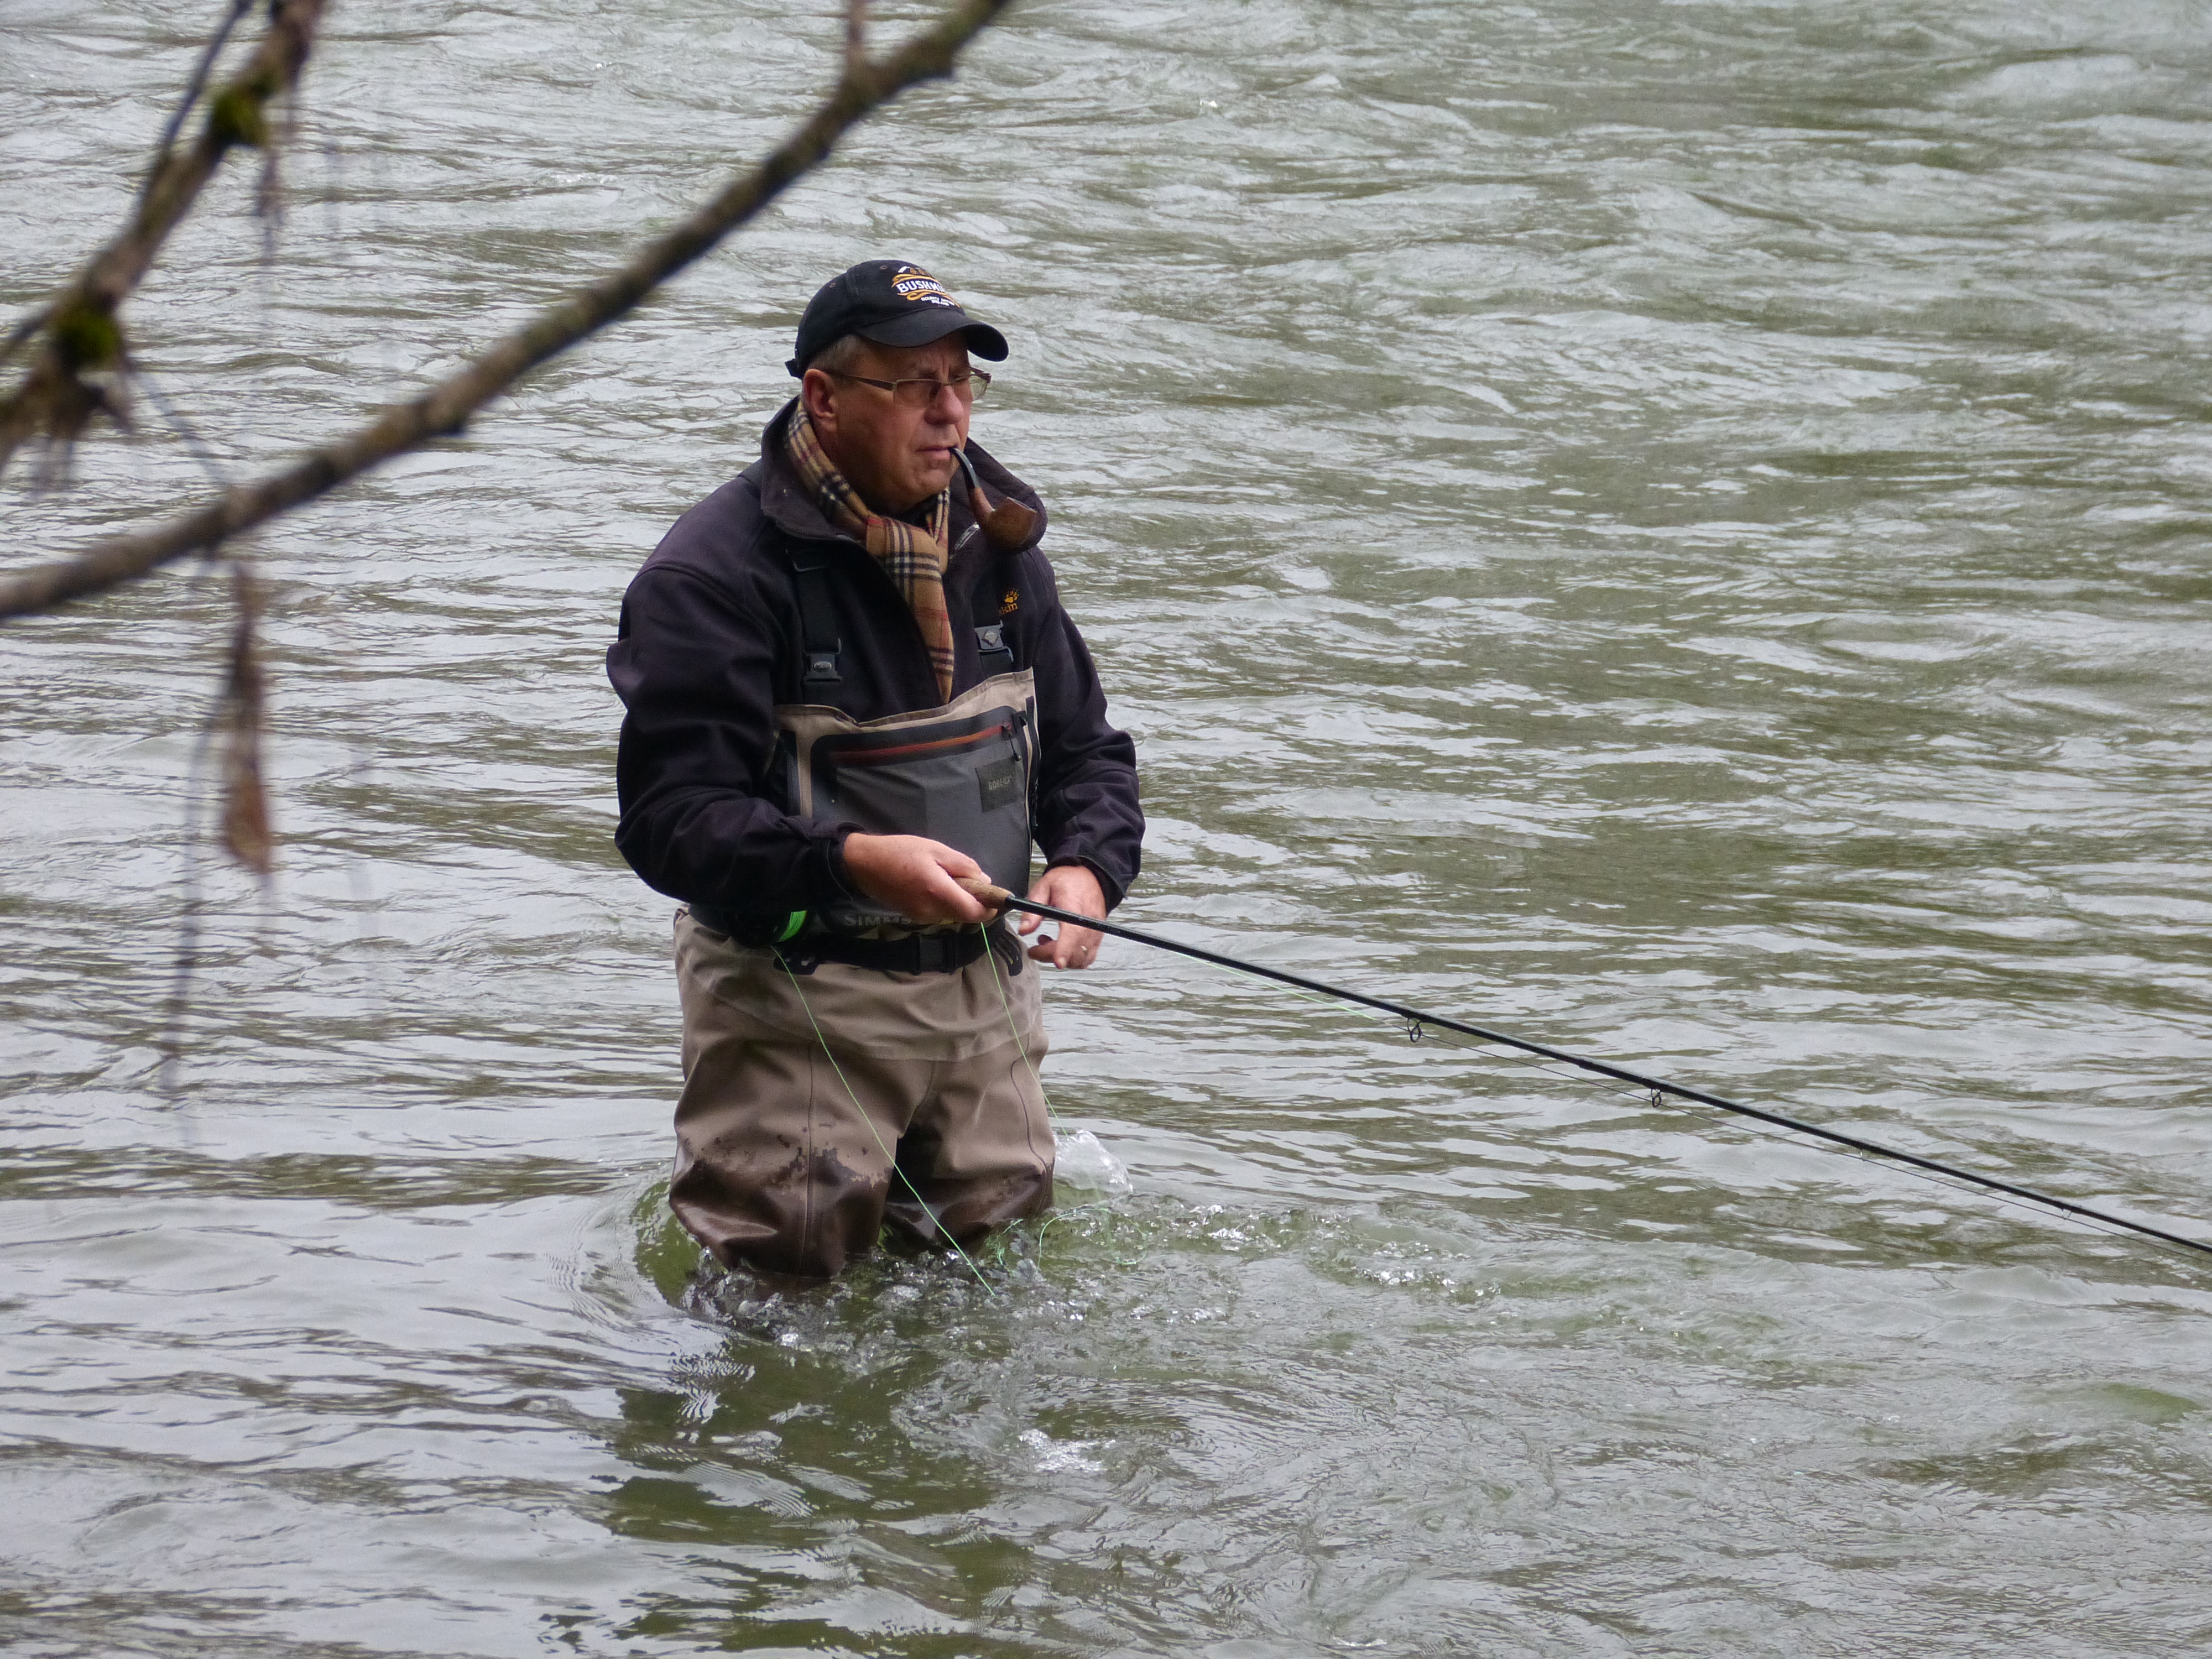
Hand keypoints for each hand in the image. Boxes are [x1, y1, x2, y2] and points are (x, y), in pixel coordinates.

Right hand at [840, 833, 992, 925]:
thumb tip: (985, 881)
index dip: (991, 909)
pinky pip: (938, 912)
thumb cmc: (900, 851)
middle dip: (974, 901)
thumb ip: (963, 866)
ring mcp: (921, 917)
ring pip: (952, 913)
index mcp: (939, 892)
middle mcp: (932, 911)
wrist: (863, 864)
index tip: (998, 898)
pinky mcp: (913, 917)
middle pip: (965, 914)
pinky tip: (932, 882)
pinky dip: (944, 901)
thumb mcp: (936, 849)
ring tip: (946, 875)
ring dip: (957, 899)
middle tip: (969, 878)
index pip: (975, 913)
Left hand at [1020, 863, 1105, 968]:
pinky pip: (1088, 957)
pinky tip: (1062, 946)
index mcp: (1075, 907)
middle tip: (1035, 949)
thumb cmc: (1067, 881)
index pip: (1073, 933)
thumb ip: (1032, 910)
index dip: (1065, 950)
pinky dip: (1073, 959)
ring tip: (1047, 943)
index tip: (1057, 962)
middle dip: (1051, 956)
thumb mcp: (1043, 888)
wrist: (1090, 876)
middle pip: (1075, 951)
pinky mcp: (1098, 937)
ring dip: (1062, 959)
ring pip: (1081, 959)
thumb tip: (1024, 930)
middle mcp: (1089, 922)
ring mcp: (1096, 931)